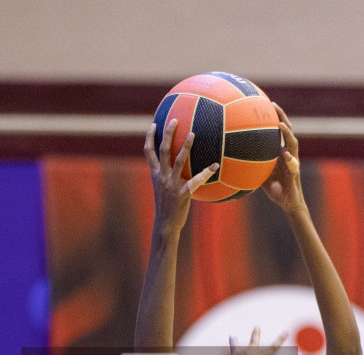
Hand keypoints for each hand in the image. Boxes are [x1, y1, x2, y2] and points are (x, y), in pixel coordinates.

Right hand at [144, 120, 218, 237]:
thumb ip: (167, 177)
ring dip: (185, 146)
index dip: (150, 137)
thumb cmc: (166, 207)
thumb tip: (177, 167)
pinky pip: (196, 180)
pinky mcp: (182, 193)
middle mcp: (162, 176)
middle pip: (163, 150)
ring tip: (193, 133)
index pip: (149, 152)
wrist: (165, 224)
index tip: (153, 125)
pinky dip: (206, 173)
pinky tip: (215, 166)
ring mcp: (172, 184)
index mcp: (155, 174)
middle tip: (175, 120)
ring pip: (178, 160)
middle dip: (168, 133)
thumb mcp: (162, 190)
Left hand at [260, 104, 306, 213]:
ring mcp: (293, 163)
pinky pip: (294, 165)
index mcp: (281, 152)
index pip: (280, 131)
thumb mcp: (260, 174)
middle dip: (282, 116)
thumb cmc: (275, 188)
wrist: (288, 203)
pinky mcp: (295, 174)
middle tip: (273, 105)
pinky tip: (285, 154)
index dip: (275, 117)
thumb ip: (252, 166)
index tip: (267, 104)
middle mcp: (289, 154)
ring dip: (287, 134)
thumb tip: (233, 161)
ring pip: (293, 144)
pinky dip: (290, 159)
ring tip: (280, 125)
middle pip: (288, 130)